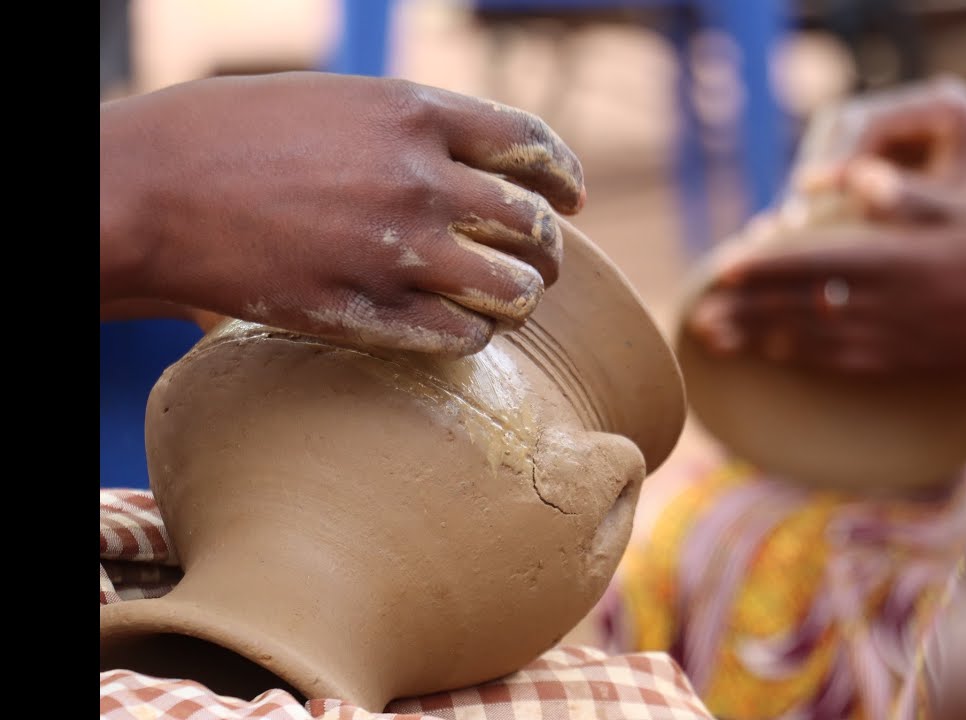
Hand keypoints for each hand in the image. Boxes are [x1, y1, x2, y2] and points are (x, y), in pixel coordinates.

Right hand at [101, 72, 585, 355]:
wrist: (146, 189)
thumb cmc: (230, 134)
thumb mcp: (337, 101)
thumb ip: (414, 128)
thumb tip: (478, 162)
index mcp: (413, 113)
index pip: (532, 148)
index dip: (564, 178)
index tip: (572, 198)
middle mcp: (419, 180)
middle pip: (534, 227)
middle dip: (548, 249)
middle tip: (539, 262)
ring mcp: (395, 251)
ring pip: (512, 292)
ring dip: (516, 298)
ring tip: (500, 300)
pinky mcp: (362, 311)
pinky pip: (460, 338)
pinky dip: (470, 336)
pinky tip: (455, 329)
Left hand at [688, 160, 965, 378]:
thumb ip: (904, 196)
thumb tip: (845, 180)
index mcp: (893, 261)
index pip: (807, 265)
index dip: (757, 269)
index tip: (716, 272)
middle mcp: (883, 307)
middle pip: (796, 309)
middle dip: (741, 313)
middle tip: (695, 320)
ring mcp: (894, 341)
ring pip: (809, 342)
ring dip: (759, 341)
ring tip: (717, 343)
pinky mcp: (908, 361)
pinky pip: (840, 363)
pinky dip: (802, 359)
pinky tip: (780, 358)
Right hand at [786, 76, 965, 220]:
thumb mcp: (955, 216)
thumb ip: (901, 202)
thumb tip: (840, 203)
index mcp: (944, 107)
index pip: (871, 121)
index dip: (836, 158)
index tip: (811, 192)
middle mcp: (920, 112)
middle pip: (843, 125)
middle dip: (818, 169)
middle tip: (797, 214)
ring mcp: (904, 134)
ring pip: (836, 147)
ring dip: (817, 186)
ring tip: (799, 226)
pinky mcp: (891, 160)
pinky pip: (844, 170)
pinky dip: (828, 199)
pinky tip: (815, 233)